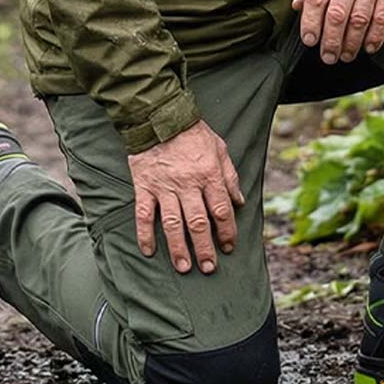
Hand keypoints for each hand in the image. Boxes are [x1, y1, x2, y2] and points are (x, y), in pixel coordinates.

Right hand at [127, 121, 243, 274]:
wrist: (159, 116)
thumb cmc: (193, 133)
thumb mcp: (220, 149)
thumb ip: (230, 177)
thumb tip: (240, 202)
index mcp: (209, 175)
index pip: (222, 211)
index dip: (227, 232)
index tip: (229, 247)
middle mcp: (188, 184)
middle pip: (199, 223)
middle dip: (205, 249)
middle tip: (209, 268)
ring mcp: (165, 187)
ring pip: (173, 224)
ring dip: (179, 249)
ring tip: (184, 267)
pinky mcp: (144, 186)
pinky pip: (144, 214)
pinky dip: (145, 234)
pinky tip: (148, 251)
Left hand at [291, 0, 383, 64]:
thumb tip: (298, 6)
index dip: (311, 23)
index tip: (309, 40)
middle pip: (337, 14)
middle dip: (331, 41)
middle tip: (327, 56)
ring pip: (359, 20)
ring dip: (351, 43)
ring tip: (345, 55)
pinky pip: (383, 17)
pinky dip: (375, 36)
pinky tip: (368, 46)